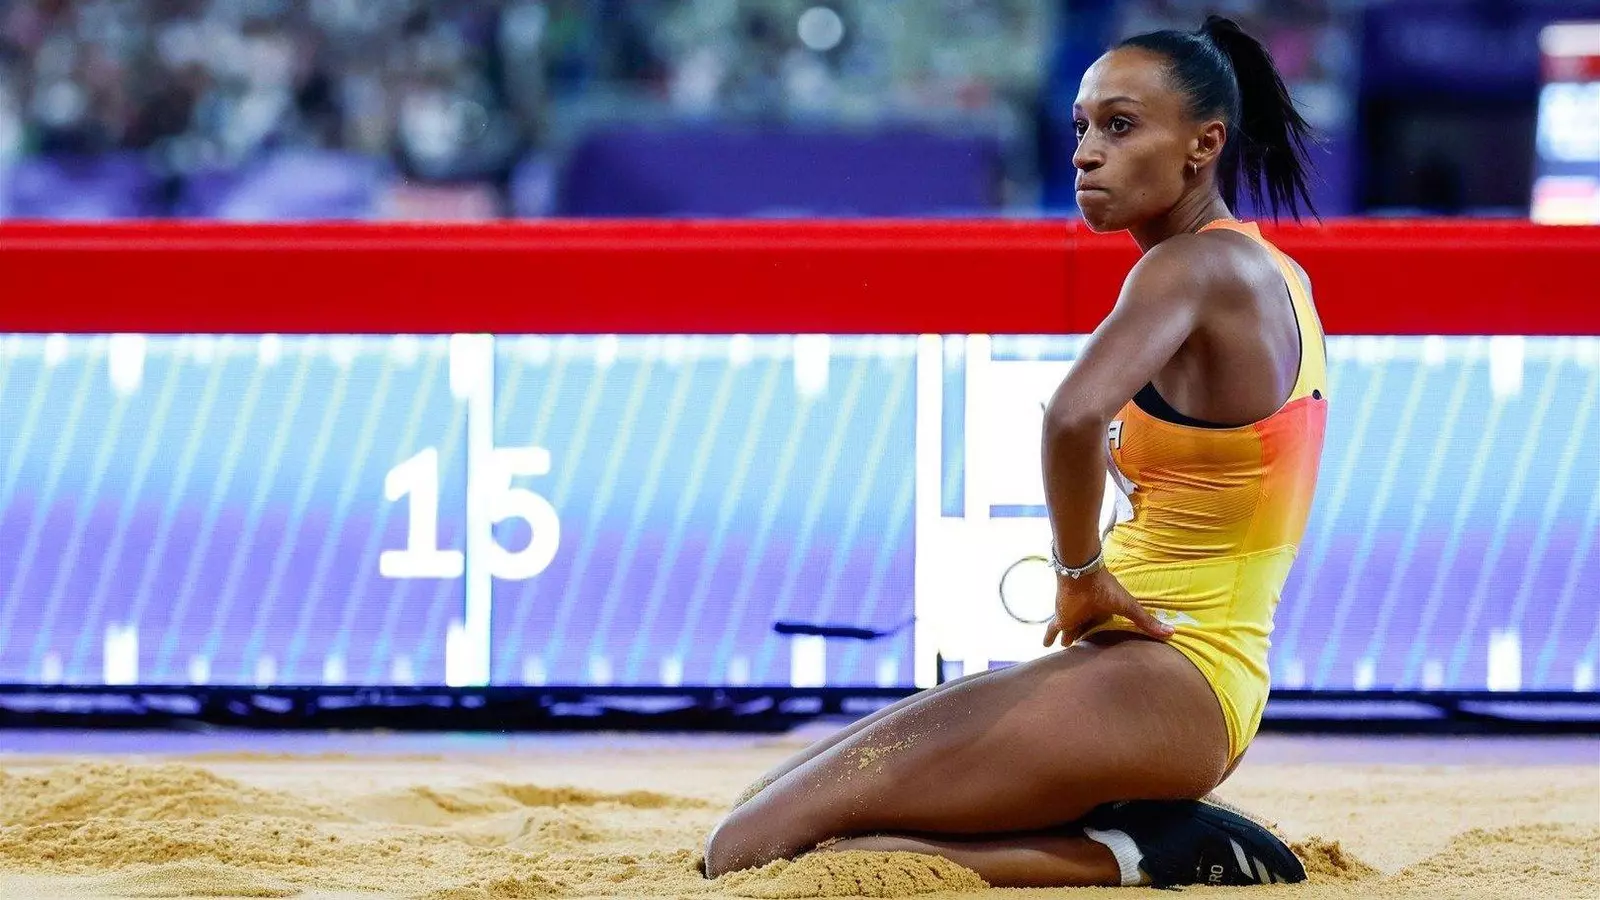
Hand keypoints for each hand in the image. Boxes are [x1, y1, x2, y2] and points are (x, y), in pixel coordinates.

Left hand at [1042, 565, 1175, 647]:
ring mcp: (1074, 617)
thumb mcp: (1129, 608)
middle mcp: (1088, 616)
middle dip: (1085, 639)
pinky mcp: (1061, 619)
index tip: (1106, 646)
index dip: (1104, 634)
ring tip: (1068, 651)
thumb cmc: (1107, 589)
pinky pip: (1052, 630)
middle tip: (1084, 653)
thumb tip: (1172, 633)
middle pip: (1086, 631)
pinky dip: (1048, 637)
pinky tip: (1045, 646)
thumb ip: (1146, 622)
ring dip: (1069, 639)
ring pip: (1070, 632)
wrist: (1083, 575)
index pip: (1103, 627)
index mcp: (1104, 612)